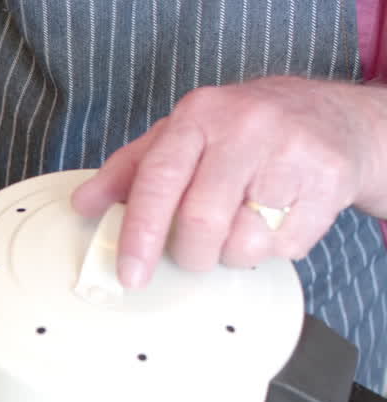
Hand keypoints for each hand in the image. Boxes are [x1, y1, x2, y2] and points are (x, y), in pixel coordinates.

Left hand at [72, 76, 375, 287]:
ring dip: (232, 254)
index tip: (130, 275)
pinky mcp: (329, 181)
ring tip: (238, 225)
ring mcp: (292, 153)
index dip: (140, 234)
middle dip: (189, 253)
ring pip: (244, 242)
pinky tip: (274, 220)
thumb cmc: (238, 133)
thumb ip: (127, 171)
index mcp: (198, 117)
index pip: (158, 180)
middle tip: (193, 249)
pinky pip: (286, 247)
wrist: (329, 117)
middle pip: (200, 222)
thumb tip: (82, 205)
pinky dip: (272, 249)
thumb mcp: (179, 138)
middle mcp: (245, 129)